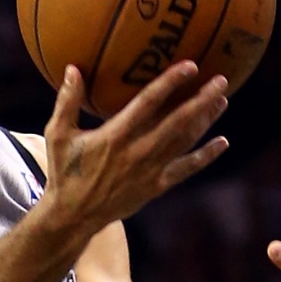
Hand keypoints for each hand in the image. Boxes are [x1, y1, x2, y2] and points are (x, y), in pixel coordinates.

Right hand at [43, 62, 228, 233]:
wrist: (74, 216)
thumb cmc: (64, 171)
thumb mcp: (58, 134)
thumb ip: (67, 101)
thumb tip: (73, 67)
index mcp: (116, 135)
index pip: (149, 102)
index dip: (171, 82)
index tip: (191, 65)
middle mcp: (139, 151)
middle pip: (178, 121)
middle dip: (201, 100)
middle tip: (221, 81)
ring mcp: (151, 171)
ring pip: (185, 142)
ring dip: (205, 121)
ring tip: (222, 100)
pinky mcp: (156, 186)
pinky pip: (186, 169)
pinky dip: (205, 156)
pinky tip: (222, 143)